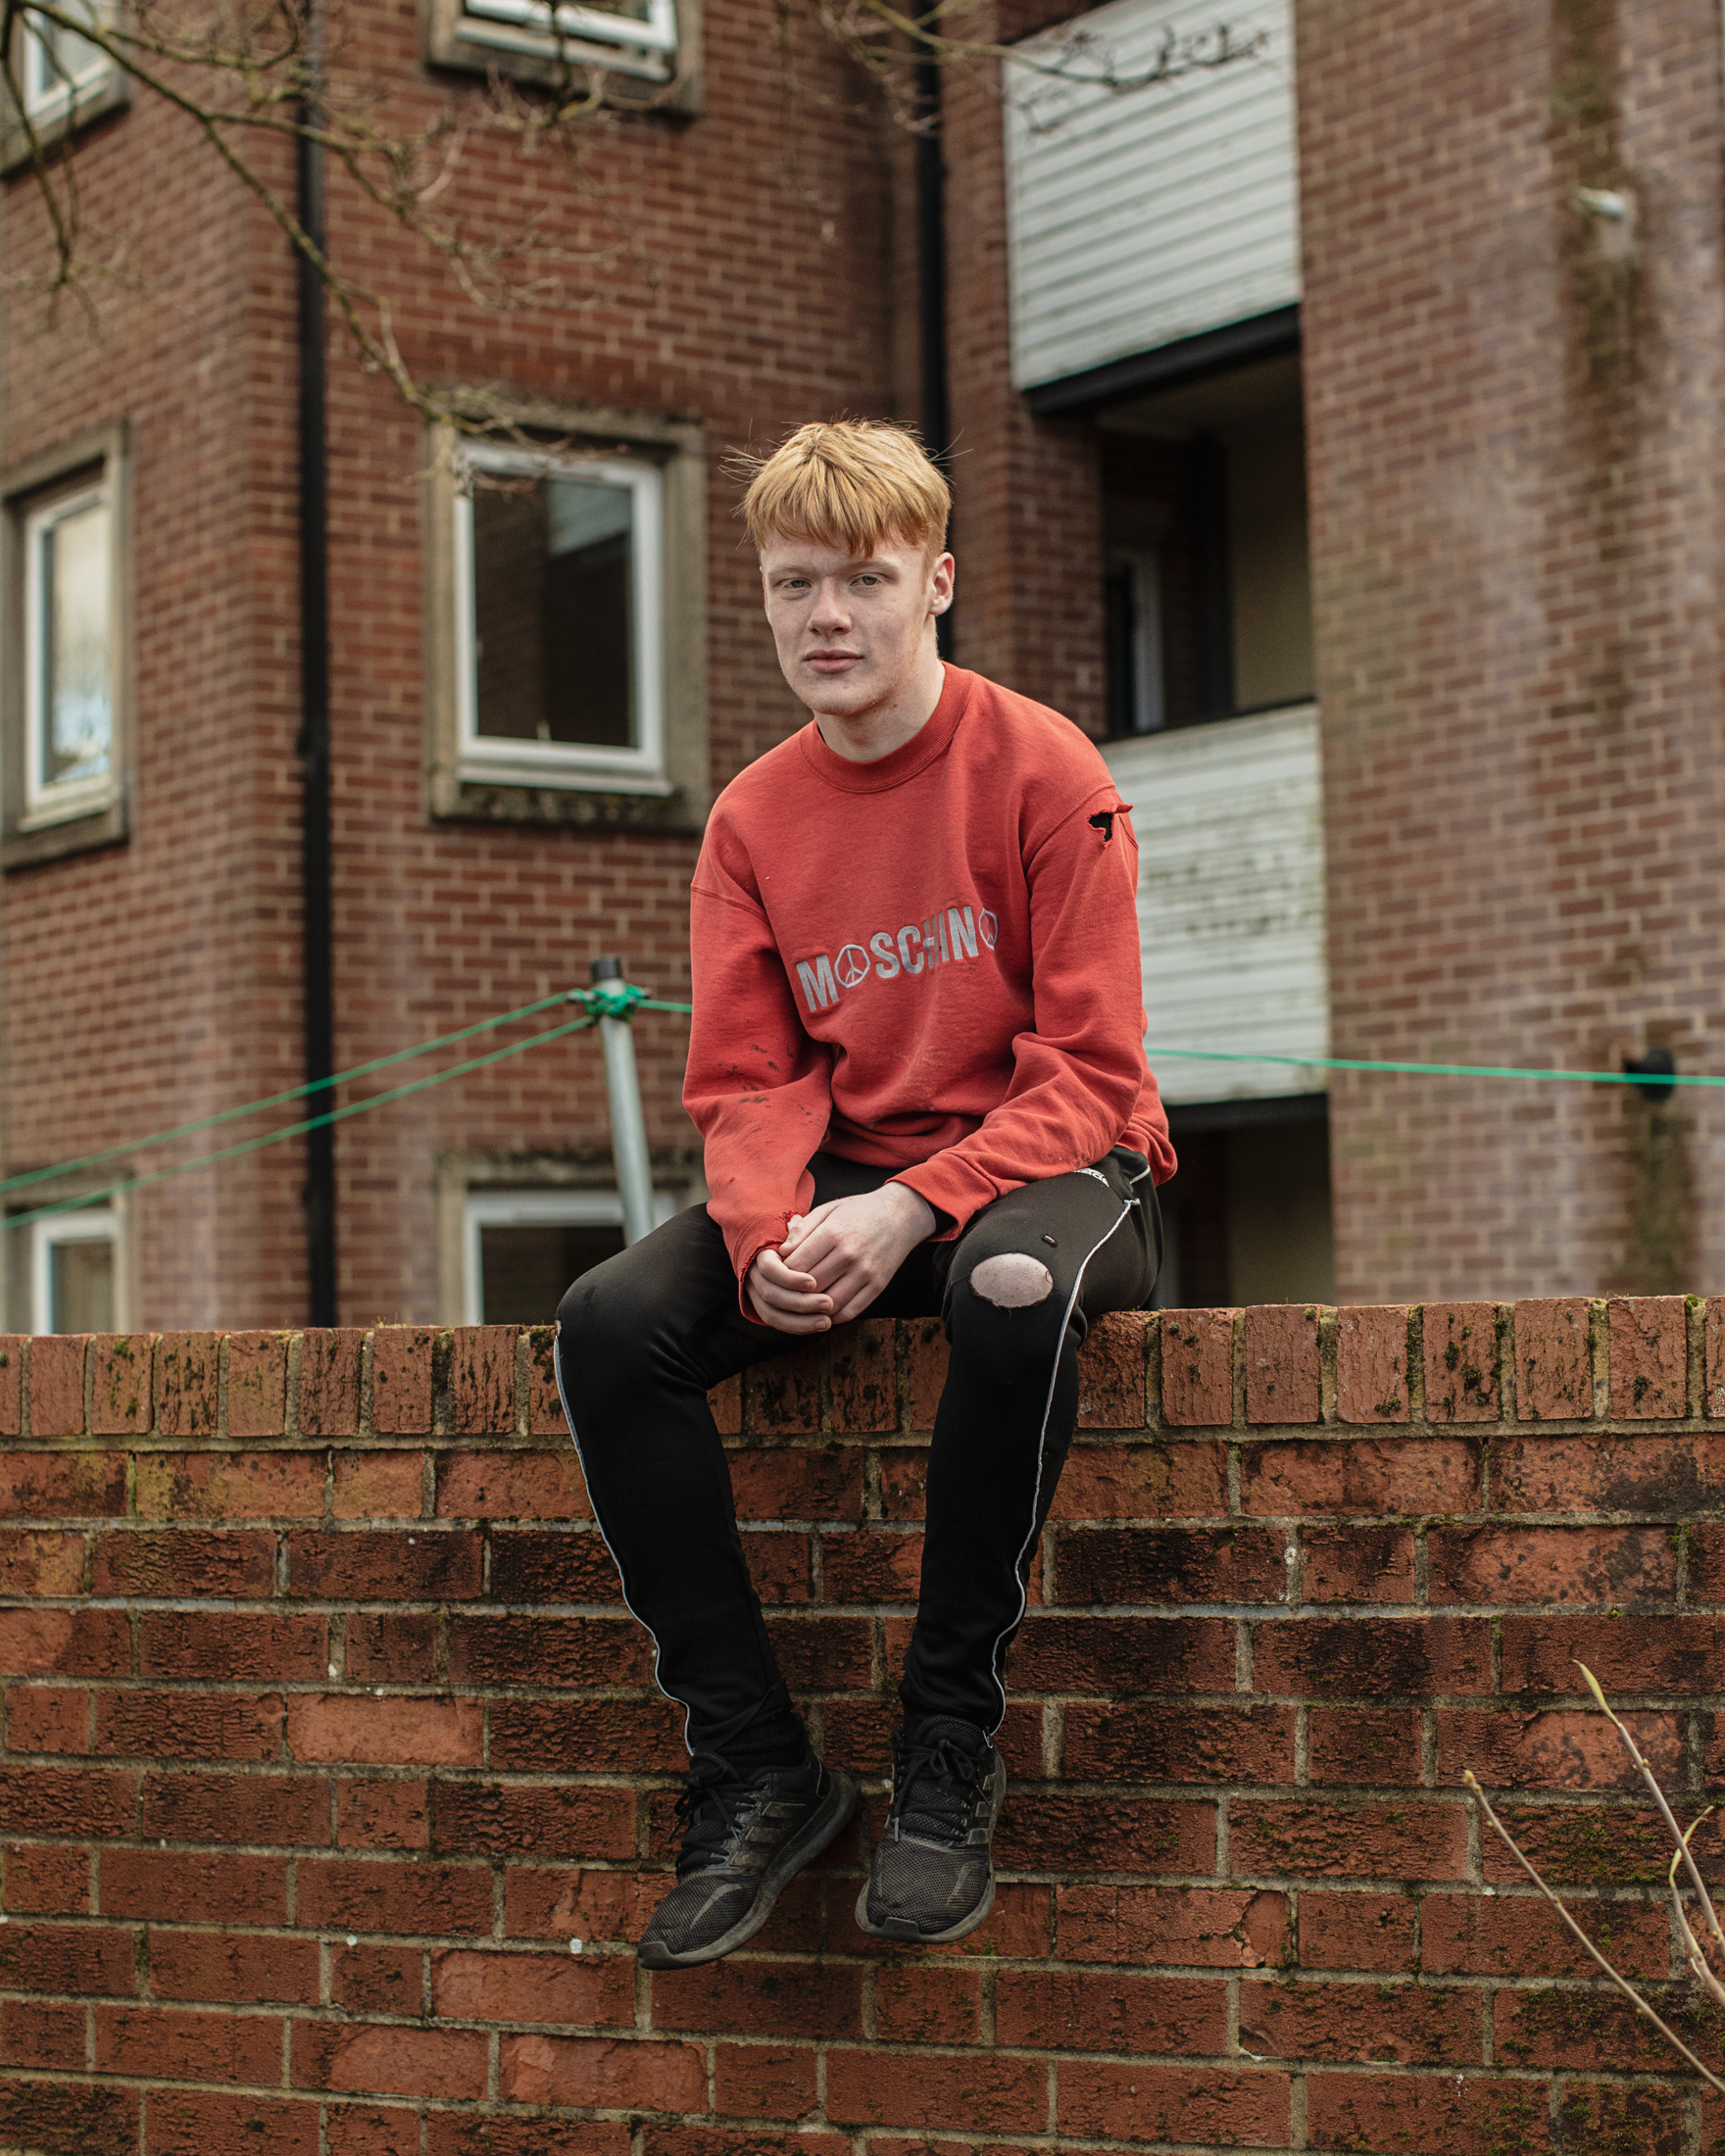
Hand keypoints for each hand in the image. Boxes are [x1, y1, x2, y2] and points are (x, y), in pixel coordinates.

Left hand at [745, 1182, 935, 1332]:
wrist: (901, 1216)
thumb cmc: (858, 1211)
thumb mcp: (828, 1210)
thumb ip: (803, 1230)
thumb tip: (781, 1253)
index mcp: (833, 1233)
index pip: (796, 1264)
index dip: (781, 1272)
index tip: (778, 1272)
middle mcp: (849, 1255)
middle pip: (809, 1286)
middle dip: (793, 1291)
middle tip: (785, 1291)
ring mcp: (865, 1273)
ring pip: (827, 1304)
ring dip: (811, 1308)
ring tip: (802, 1303)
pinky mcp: (877, 1287)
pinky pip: (849, 1311)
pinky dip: (832, 1316)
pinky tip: (823, 1309)